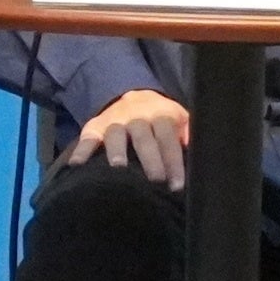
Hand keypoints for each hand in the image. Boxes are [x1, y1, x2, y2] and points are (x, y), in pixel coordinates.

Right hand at [66, 90, 189, 190]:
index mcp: (161, 115)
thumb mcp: (179, 120)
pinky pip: (87, 138)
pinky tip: (76, 165)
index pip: (168, 139)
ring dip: (117, 151)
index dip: (173, 161)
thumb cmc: (160, 119)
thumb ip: (189, 135)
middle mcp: (137, 117)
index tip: (177, 185)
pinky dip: (81, 151)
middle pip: (144, 138)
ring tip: (118, 169)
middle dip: (151, 159)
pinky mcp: (94, 127)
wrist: (132, 95)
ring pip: (116, 135)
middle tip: (156, 181)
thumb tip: (202, 156)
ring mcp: (114, 121)